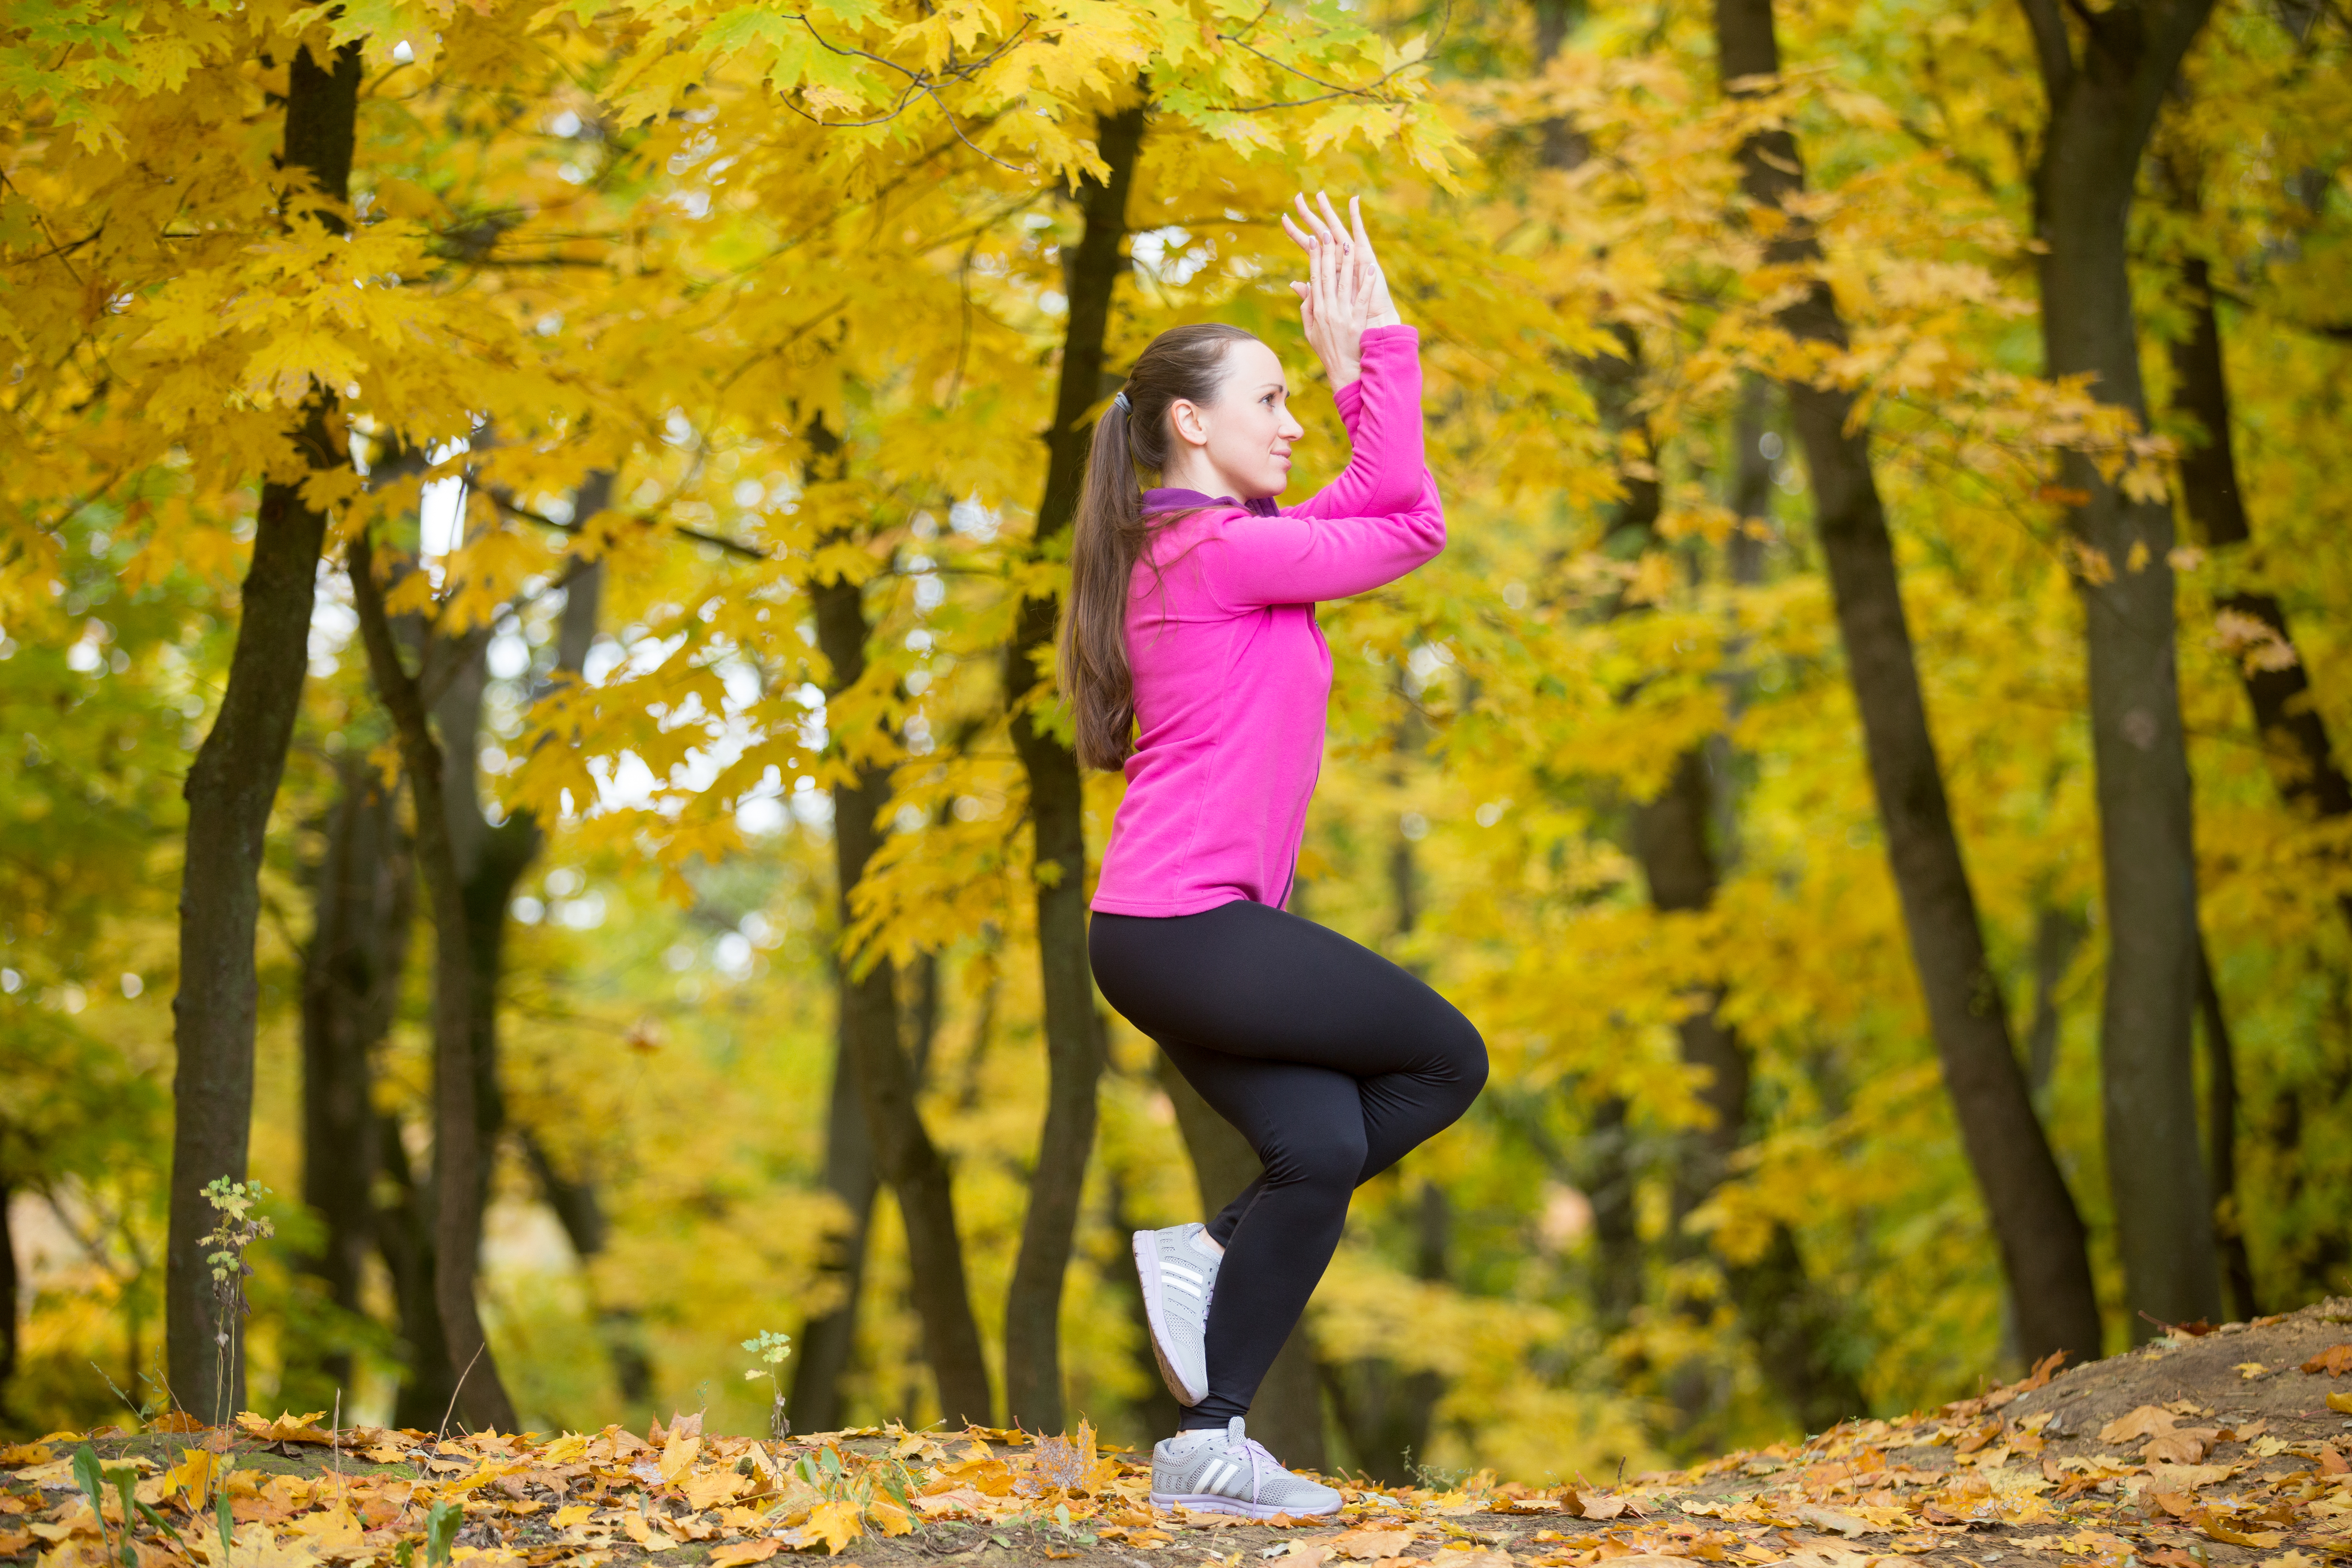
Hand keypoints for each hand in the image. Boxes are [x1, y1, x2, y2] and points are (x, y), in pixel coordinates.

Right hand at [1281, 192, 1399, 388]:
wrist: (1343, 371)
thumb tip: (1299, 284)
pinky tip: (1370, 268)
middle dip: (1327, 253)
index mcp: (1317, 310)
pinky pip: (1362, 299)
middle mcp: (1328, 311)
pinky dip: (1366, 283)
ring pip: (1344, 284)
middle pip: (1327, 276)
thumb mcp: (1311, 330)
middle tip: (1328, 232)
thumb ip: (1306, 306)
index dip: (1314, 258)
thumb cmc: (1328, 350)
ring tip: (1349, 243)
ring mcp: (1343, 316)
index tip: (1313, 239)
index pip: (1314, 278)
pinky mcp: (1357, 322)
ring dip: (1347, 263)